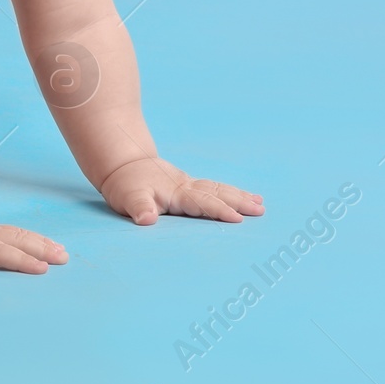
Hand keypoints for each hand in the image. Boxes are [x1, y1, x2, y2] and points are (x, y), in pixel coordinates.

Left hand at [100, 156, 263, 224]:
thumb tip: (146, 219)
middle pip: (217, 193)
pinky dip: (229, 192)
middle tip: (261, 210)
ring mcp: (189, 184)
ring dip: (239, 196)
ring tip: (260, 204)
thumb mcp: (127, 197)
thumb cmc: (125, 185)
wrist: (123, 164)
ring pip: (218, 189)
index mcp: (177, 192)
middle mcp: (187, 186)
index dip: (219, 211)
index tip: (238, 219)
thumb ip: (139, 207)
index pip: (202, 202)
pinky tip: (242, 196)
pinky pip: (214, 188)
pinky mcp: (188, 186)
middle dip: (239, 202)